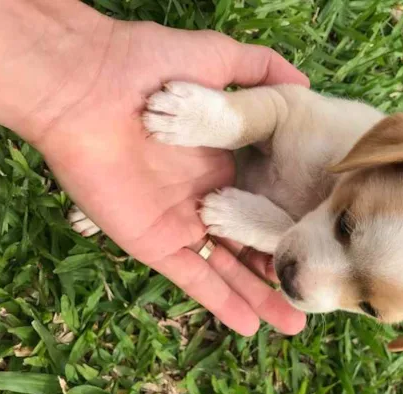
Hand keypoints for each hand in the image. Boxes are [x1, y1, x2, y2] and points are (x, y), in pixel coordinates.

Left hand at [33, 22, 306, 335]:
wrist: (85, 86)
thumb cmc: (146, 67)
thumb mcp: (214, 57)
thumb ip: (260, 70)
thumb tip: (305, 83)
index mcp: (218, 163)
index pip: (258, 205)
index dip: (285, 226)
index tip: (317, 243)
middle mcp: (202, 198)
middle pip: (247, 246)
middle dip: (277, 272)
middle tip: (311, 299)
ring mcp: (178, 224)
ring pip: (226, 270)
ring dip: (258, 298)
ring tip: (293, 325)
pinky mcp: (154, 243)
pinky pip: (193, 279)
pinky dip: (220, 304)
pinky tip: (250, 326)